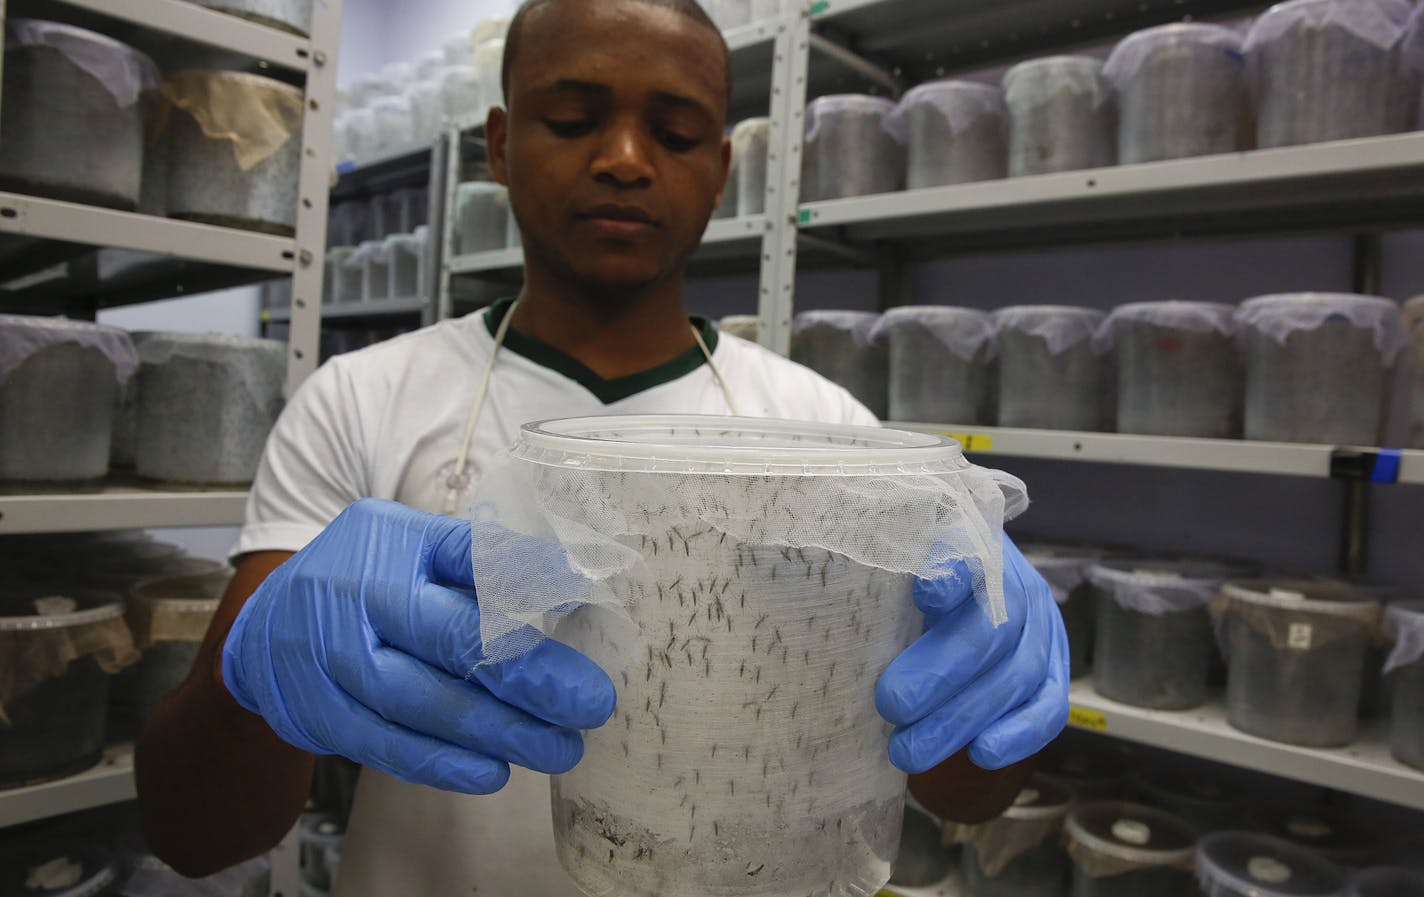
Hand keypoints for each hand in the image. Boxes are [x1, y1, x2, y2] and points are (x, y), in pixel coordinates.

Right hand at [221, 498, 616, 793]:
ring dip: (496, 731)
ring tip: (557, 748)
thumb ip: (485, 562)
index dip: (525, 587)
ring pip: (420, 701)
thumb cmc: (367, 575)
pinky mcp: (316, 714)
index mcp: (393, 542)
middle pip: (449, 639)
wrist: (264, 623)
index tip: (580, 614)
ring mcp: (329, 656)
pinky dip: (442, 763)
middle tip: (589, 706)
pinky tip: (492, 771)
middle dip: (528, 677)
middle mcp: (356, 594)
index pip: (467, 561)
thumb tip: (570, 584)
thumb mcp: (417, 544)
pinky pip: (386, 745)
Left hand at [875, 534, 1068, 772]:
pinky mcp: (1054, 675)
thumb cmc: (915, 585)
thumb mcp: (898, 567)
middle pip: (992, 629)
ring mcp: (1044, 631)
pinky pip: (1049, 707)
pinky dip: (1018, 734)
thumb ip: (883, 577)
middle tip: (890, 704)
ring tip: (910, 749)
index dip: (952, 576)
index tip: (923, 594)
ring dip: (963, 718)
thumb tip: (833, 586)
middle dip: (940, 674)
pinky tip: (980, 754)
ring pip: (1018, 675)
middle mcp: (1018, 586)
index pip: (970, 556)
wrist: (968, 592)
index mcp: (978, 549)